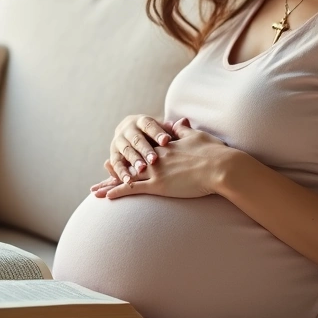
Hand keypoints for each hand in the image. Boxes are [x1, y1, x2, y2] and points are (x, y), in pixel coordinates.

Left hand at [91, 117, 238, 199]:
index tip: (124, 152)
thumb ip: (184, 131)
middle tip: (104, 168)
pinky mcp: (158, 185)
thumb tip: (179, 121)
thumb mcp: (197, 136)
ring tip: (96, 190)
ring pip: (127, 176)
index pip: (145, 148)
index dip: (134, 151)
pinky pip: (133, 188)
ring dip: (110, 183)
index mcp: (165, 146)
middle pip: (131, 161)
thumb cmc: (214, 152)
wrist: (222, 167)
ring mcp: (155, 171)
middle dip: (116, 166)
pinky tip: (107, 196)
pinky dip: (119, 191)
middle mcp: (156, 157)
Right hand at [95, 114, 177, 185]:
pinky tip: (128, 180)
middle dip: (145, 149)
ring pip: (125, 151)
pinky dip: (120, 173)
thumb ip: (172, 129)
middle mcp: (127, 130)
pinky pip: (116, 164)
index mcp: (140, 121)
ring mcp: (119, 142)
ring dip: (133, 161)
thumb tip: (184, 122)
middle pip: (136, 139)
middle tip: (154, 160)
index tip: (166, 141)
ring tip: (141, 170)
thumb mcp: (162, 130)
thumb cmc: (153, 136)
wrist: (131, 136)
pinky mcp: (114, 155)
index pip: (149, 125)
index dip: (157, 133)